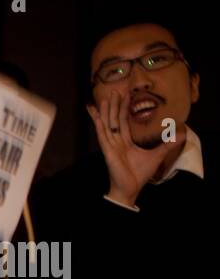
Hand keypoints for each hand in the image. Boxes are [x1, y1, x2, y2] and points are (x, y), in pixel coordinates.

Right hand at [86, 90, 164, 206]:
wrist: (130, 188)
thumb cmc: (139, 174)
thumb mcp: (157, 155)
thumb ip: (167, 144)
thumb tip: (182, 134)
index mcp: (125, 142)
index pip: (123, 122)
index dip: (123, 109)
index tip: (124, 96)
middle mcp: (116, 141)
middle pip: (114, 119)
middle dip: (113, 106)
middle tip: (113, 91)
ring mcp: (111, 145)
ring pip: (107, 124)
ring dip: (105, 112)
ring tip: (103, 98)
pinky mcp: (108, 150)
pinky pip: (102, 135)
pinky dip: (99, 124)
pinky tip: (96, 115)